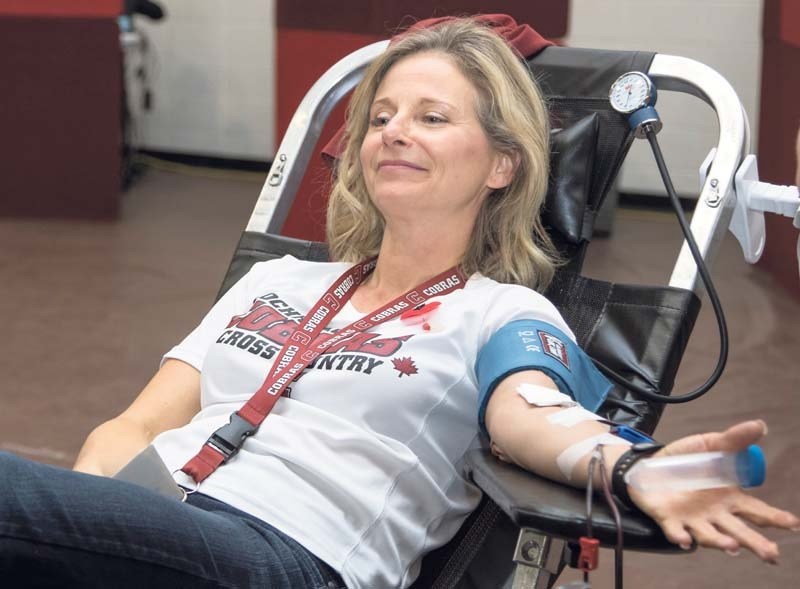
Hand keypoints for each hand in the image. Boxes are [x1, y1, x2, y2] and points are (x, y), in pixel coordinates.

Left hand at [629, 420, 798, 562]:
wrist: (649, 465)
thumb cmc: (686, 460)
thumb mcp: (710, 445)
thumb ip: (734, 440)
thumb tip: (760, 426)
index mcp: (729, 498)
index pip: (756, 511)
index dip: (774, 518)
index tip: (792, 524)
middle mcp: (714, 514)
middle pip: (738, 532)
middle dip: (755, 543)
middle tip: (771, 554)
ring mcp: (692, 519)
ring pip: (709, 536)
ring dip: (720, 542)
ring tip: (733, 546)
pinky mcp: (668, 520)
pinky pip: (675, 531)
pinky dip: (680, 537)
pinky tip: (685, 540)